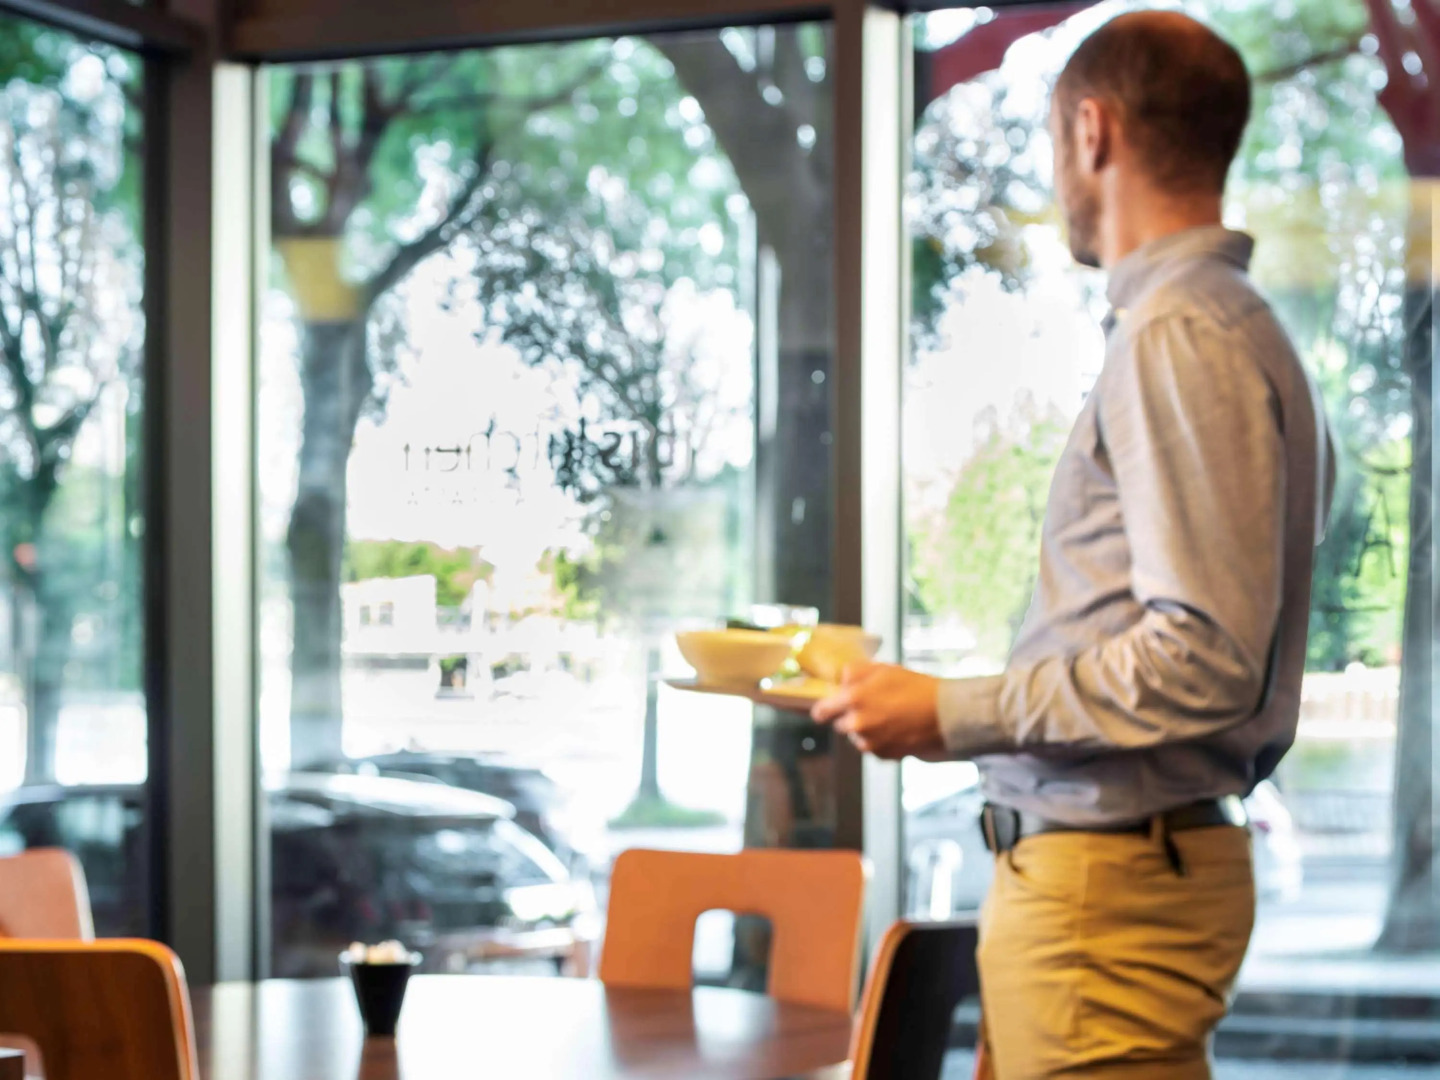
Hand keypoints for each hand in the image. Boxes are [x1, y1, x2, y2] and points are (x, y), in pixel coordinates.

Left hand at [810, 662, 946, 759]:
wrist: (944, 715)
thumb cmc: (914, 687)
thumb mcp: (883, 669)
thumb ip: (854, 673)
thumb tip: (840, 683)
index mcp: (853, 700)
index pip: (821, 711)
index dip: (824, 709)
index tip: (826, 709)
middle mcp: (857, 724)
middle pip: (840, 724)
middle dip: (850, 716)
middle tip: (872, 706)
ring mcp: (869, 743)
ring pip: (857, 737)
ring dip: (865, 729)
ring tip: (888, 717)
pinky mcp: (882, 756)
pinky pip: (872, 747)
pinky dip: (879, 740)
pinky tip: (896, 728)